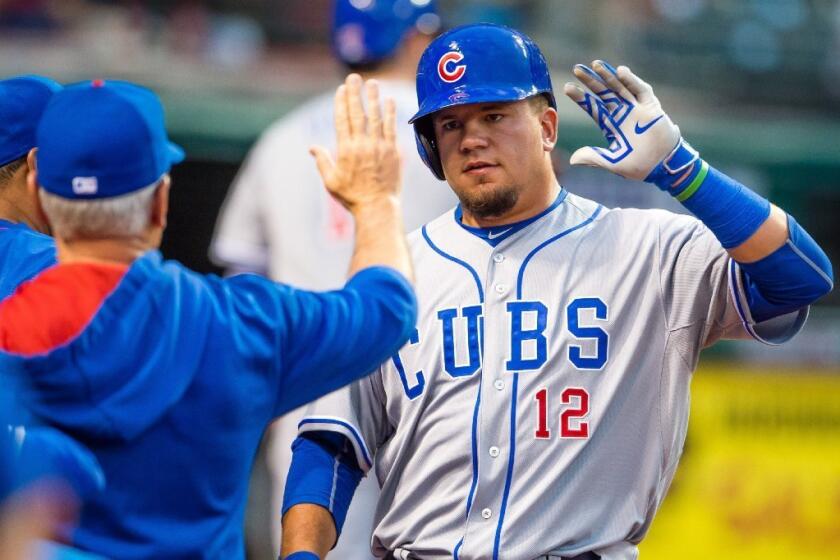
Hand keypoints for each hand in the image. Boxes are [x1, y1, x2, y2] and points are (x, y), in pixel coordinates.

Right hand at [310, 74, 401, 212]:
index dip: (341, 102)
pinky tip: (390, 100)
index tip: (341, 89)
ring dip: (374, 98)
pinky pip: (391, 128)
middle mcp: (362, 145)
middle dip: (355, 94)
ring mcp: (379, 147)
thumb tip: (312, 147)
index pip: (342, 120)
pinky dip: (390, 113)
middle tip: (354, 77)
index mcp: (346, 150)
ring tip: (373, 83)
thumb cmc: (352, 197)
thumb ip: (322, 161)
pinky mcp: (393, 152)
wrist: (377, 207)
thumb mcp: (331, 181)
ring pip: (376, 117)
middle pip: (358, 113)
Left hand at [563, 60, 683, 180]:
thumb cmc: (639, 166)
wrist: (664, 166)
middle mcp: (622, 114)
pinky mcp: (651, 107)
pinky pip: (640, 90)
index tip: (567, 87)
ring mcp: (637, 109)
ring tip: (595, 64)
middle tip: (577, 68)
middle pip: (604, 93)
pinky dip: (631, 81)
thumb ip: (594, 159)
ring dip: (608, 76)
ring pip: (620, 88)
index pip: (593, 108)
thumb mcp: (613, 163)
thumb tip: (572, 160)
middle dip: (591, 81)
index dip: (581, 98)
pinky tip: (620, 71)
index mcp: (611, 126)